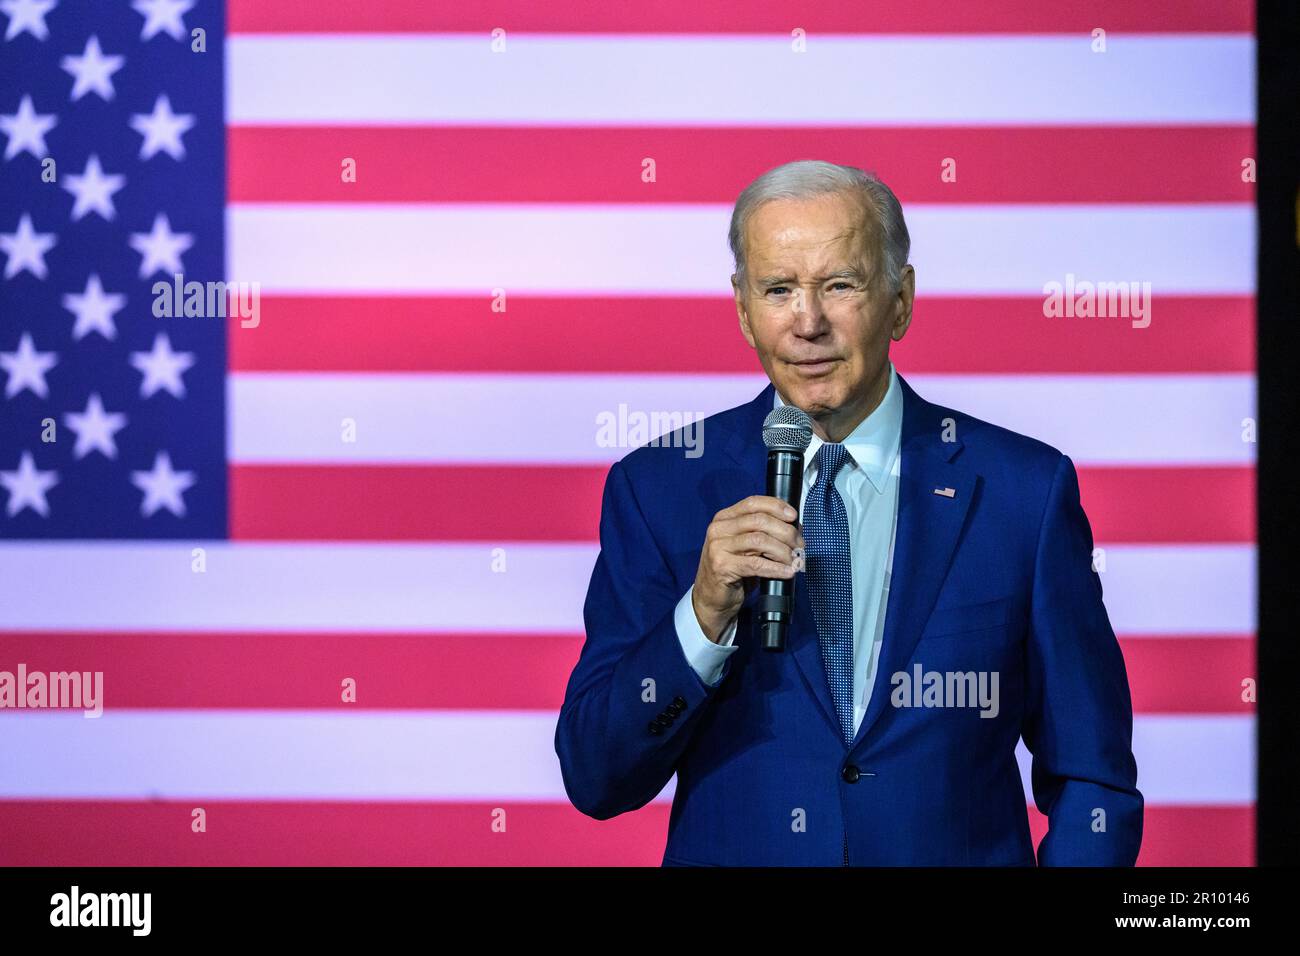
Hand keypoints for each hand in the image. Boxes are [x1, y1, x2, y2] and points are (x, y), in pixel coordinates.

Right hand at [692, 495, 804, 641]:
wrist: (711, 598)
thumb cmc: (733, 571)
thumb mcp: (746, 547)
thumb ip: (764, 533)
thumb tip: (795, 527)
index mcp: (724, 519)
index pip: (753, 503)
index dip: (776, 506)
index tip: (793, 516)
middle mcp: (719, 529)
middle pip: (760, 521)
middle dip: (786, 532)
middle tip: (799, 545)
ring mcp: (718, 547)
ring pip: (760, 541)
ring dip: (783, 551)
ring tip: (794, 560)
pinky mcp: (722, 567)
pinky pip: (756, 564)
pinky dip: (776, 568)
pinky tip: (787, 572)